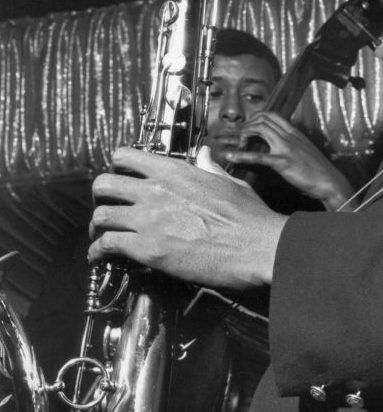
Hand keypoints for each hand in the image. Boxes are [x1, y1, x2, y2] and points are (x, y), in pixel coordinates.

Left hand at [89, 147, 287, 288]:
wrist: (256, 246)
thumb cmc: (249, 216)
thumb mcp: (229, 183)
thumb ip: (209, 168)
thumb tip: (204, 154)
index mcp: (175, 171)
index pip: (126, 156)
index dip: (119, 165)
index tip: (122, 175)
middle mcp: (155, 191)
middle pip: (103, 184)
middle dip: (102, 195)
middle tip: (108, 205)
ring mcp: (148, 220)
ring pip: (100, 216)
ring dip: (98, 226)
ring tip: (102, 234)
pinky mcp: (147, 249)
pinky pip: (106, 245)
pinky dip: (98, 252)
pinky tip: (101, 256)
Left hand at [222, 112, 352, 210]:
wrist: (330, 181)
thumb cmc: (319, 169)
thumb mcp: (306, 150)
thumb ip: (293, 144)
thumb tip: (279, 144)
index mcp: (295, 133)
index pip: (272, 114)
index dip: (256, 118)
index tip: (249, 127)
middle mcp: (290, 136)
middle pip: (262, 119)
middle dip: (247, 125)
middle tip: (240, 137)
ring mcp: (286, 148)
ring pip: (260, 129)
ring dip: (244, 135)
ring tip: (237, 144)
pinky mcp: (282, 162)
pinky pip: (258, 156)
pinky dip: (241, 155)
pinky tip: (230, 157)